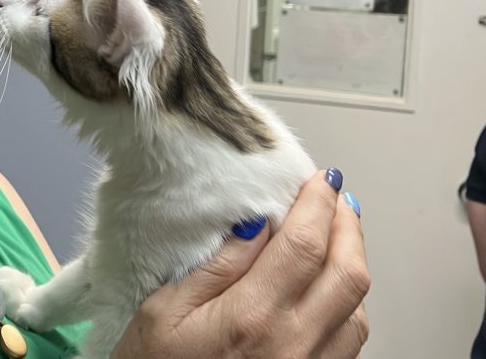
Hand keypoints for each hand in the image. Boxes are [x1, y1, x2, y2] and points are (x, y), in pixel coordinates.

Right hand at [113, 170, 369, 357]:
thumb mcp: (162, 313)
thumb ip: (215, 267)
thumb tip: (255, 223)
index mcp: (251, 319)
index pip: (304, 246)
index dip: (317, 205)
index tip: (319, 180)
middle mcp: (293, 346)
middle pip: (347, 274)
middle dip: (347, 226)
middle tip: (335, 197)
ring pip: (359, 309)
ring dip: (351, 264)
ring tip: (334, 236)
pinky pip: (350, 341)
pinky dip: (347, 303)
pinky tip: (327, 287)